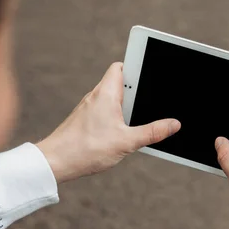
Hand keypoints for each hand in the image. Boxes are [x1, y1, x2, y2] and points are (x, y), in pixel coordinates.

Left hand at [37, 62, 180, 182]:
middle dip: (135, 91)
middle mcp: (95, 97)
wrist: (54, 163)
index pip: (120, 67)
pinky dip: (115, 117)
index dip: (135, 65)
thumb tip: (173, 125)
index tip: (149, 70)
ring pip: (111, 99)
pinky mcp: (84, 121)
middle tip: (148, 103)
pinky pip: (104, 111)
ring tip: (136, 121)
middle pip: (119, 83)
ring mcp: (88, 109)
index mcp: (106, 94)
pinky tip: (120, 133)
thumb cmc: (85, 149)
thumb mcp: (126, 141)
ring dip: (125, 106)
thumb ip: (152, 132)